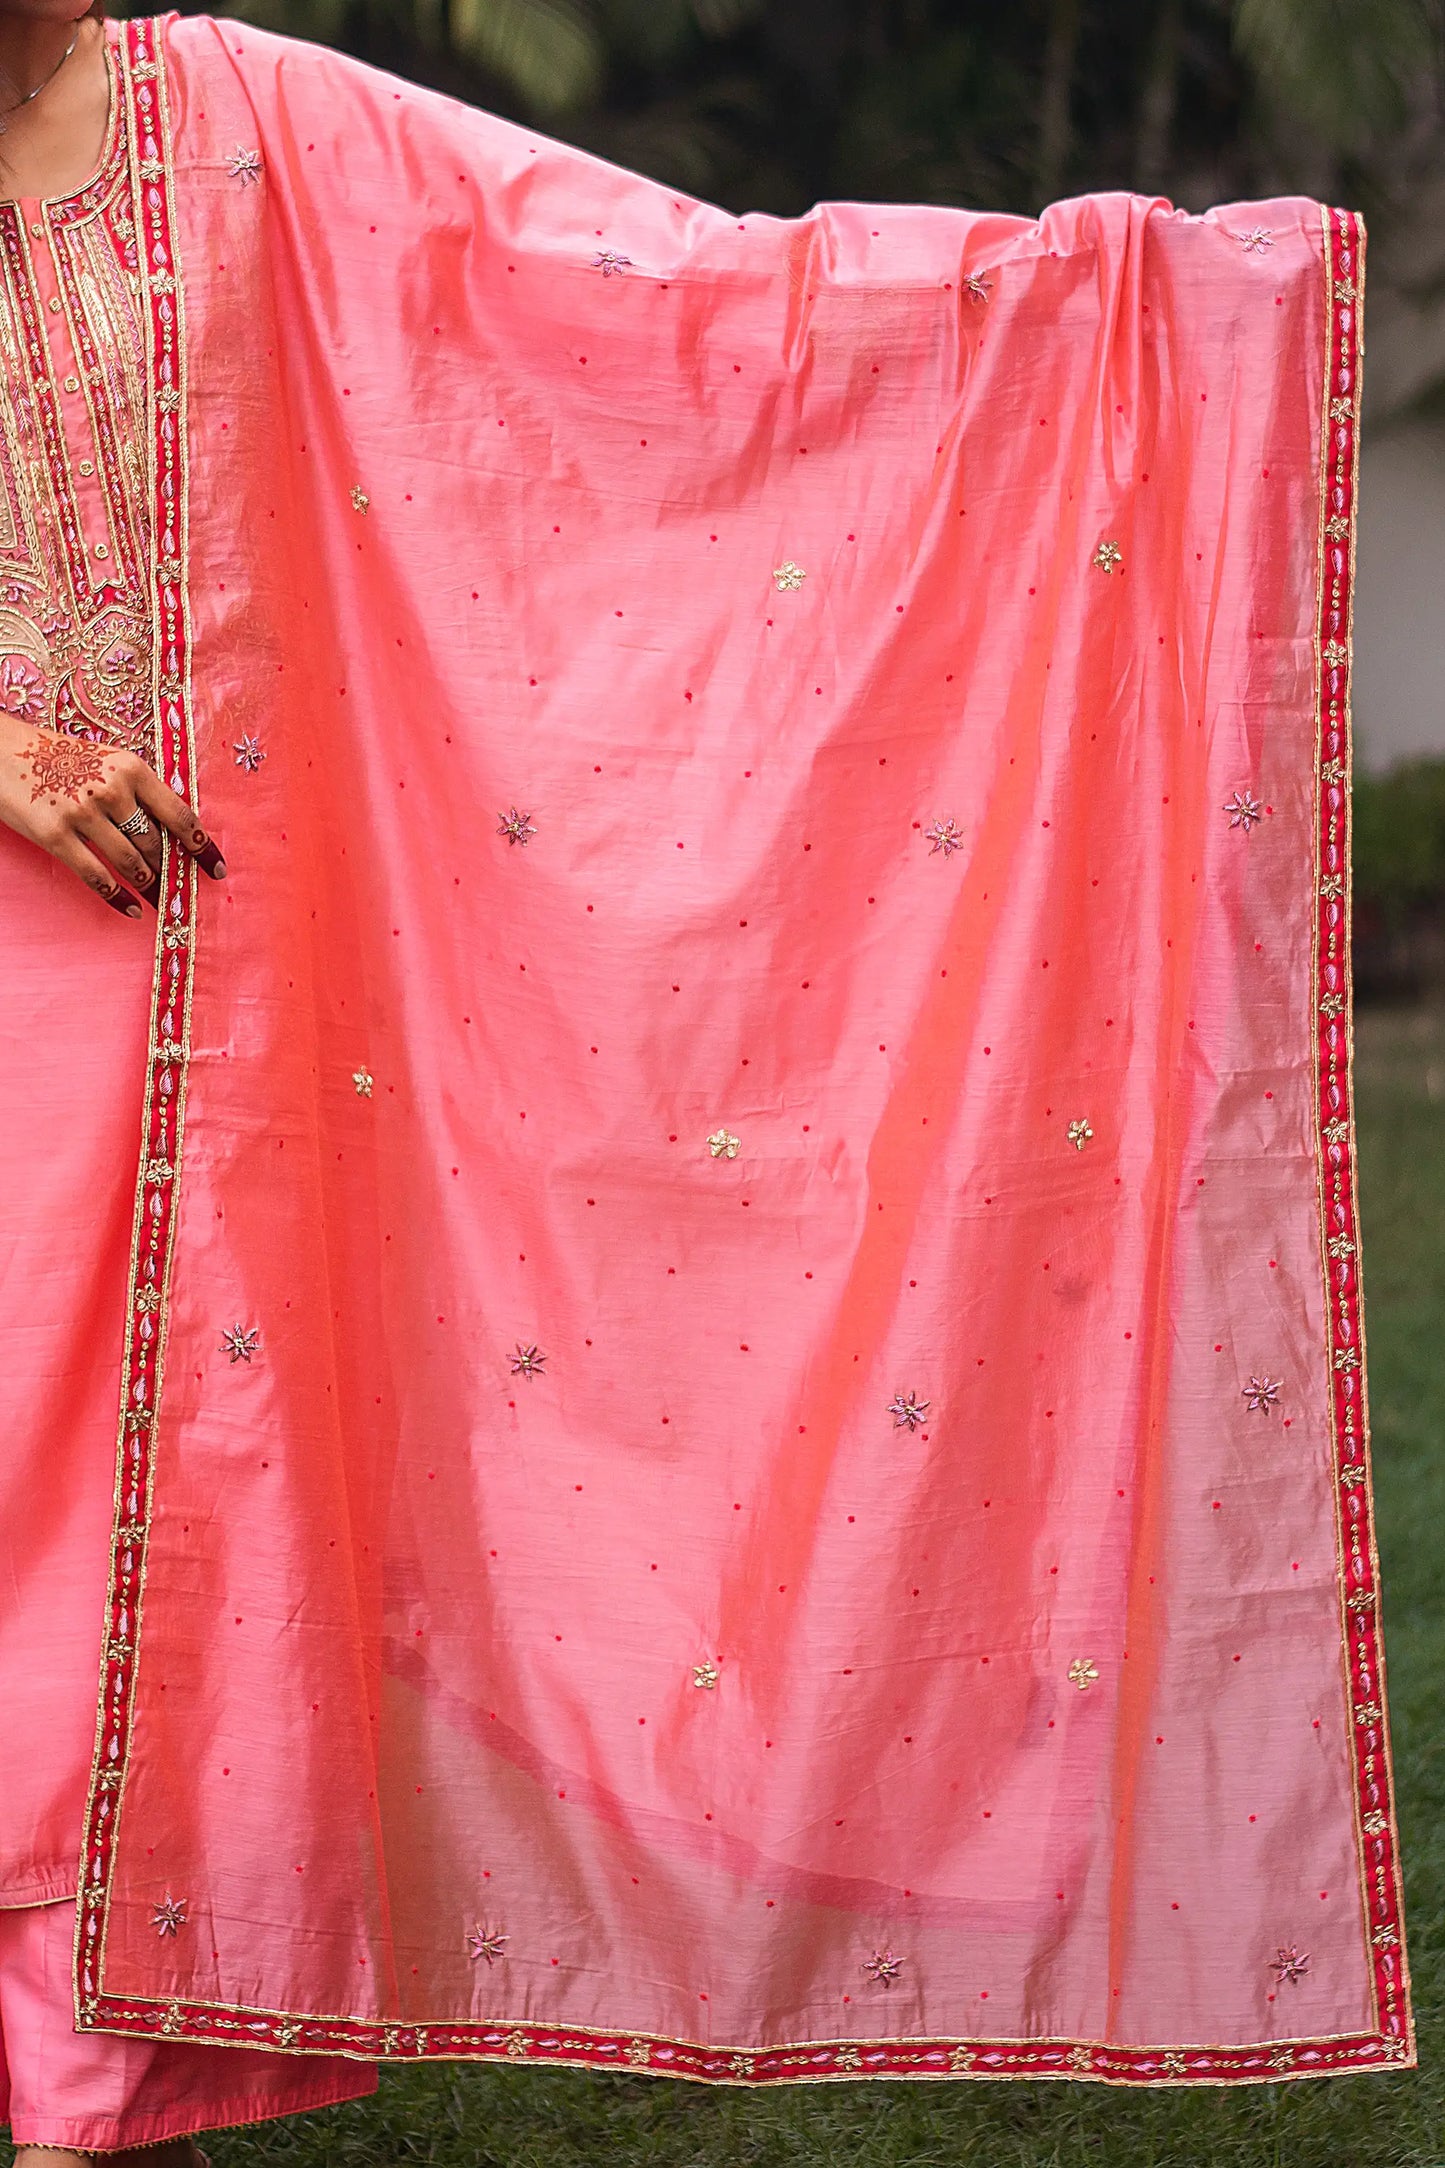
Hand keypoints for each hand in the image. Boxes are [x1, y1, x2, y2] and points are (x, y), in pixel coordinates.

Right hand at [0, 714, 225, 916]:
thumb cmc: (55, 755)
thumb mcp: (104, 760)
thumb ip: (136, 790)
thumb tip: (171, 830)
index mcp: (131, 768)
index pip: (180, 814)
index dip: (202, 846)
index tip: (217, 868)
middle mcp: (112, 790)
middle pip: (156, 844)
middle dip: (169, 870)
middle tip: (177, 888)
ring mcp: (83, 814)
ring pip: (132, 864)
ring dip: (148, 886)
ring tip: (157, 897)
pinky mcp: (56, 836)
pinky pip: (98, 877)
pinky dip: (119, 898)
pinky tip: (131, 910)